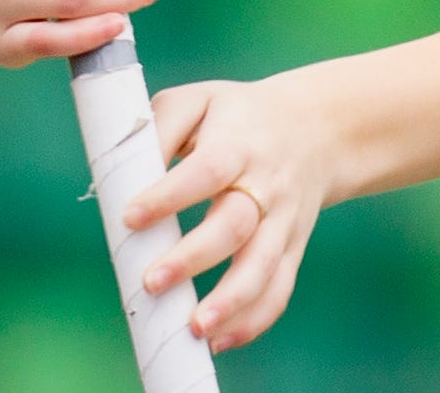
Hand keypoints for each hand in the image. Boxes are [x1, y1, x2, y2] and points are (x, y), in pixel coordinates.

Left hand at [126, 75, 337, 352]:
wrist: (316, 128)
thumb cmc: (237, 115)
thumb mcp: (200, 99)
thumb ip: (160, 125)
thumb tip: (123, 172)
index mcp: (238, 141)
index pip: (208, 170)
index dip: (170, 195)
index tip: (130, 217)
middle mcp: (266, 183)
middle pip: (235, 224)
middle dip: (194, 258)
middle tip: (151, 283)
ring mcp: (283, 219)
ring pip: (264, 264)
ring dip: (231, 301)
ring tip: (195, 328)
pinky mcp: (293, 246)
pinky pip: (279, 287)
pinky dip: (254, 319)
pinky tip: (220, 340)